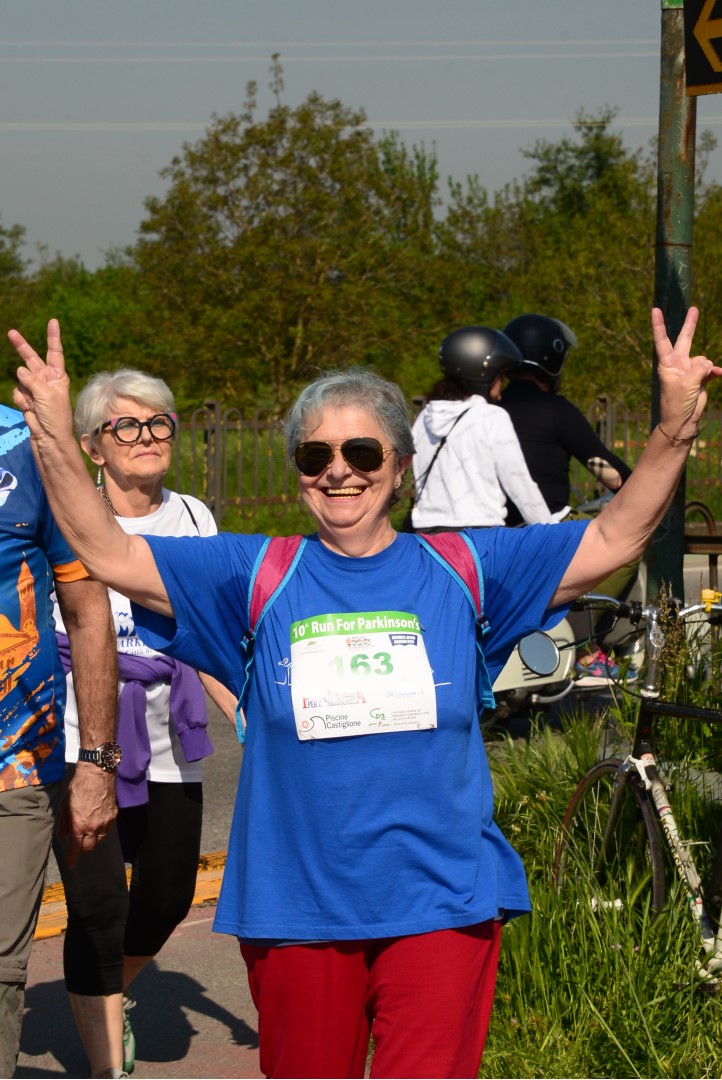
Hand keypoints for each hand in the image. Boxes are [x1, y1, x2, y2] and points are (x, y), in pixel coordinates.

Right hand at [9, 318, 74, 443]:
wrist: (49, 439)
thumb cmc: (56, 417)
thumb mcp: (47, 395)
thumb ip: (32, 380)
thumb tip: (19, 369)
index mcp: (58, 376)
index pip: (55, 352)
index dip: (53, 337)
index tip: (53, 321)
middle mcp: (47, 380)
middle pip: (32, 359)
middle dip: (22, 347)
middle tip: (11, 332)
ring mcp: (35, 389)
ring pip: (20, 380)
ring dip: (25, 392)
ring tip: (36, 405)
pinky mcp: (26, 399)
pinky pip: (17, 393)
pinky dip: (21, 401)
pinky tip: (30, 410)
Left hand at [60, 763, 117, 868]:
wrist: (97, 773)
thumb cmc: (79, 787)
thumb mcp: (66, 805)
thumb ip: (65, 822)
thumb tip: (63, 834)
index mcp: (79, 825)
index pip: (76, 848)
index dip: (73, 858)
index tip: (71, 864)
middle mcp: (94, 827)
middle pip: (90, 847)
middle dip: (83, 847)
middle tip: (79, 842)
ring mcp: (106, 822)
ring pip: (100, 839)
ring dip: (94, 838)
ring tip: (90, 830)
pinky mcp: (114, 815)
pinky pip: (108, 829)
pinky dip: (102, 830)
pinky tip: (99, 823)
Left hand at [652, 306, 721, 436]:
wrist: (682, 422)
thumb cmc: (677, 403)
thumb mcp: (687, 384)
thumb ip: (698, 368)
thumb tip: (708, 364)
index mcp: (667, 364)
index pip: (662, 340)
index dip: (659, 325)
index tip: (655, 309)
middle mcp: (678, 364)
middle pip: (685, 340)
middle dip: (690, 325)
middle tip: (694, 308)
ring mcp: (689, 371)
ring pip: (703, 359)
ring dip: (707, 367)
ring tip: (702, 380)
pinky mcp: (700, 378)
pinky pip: (710, 369)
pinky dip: (715, 371)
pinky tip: (719, 375)